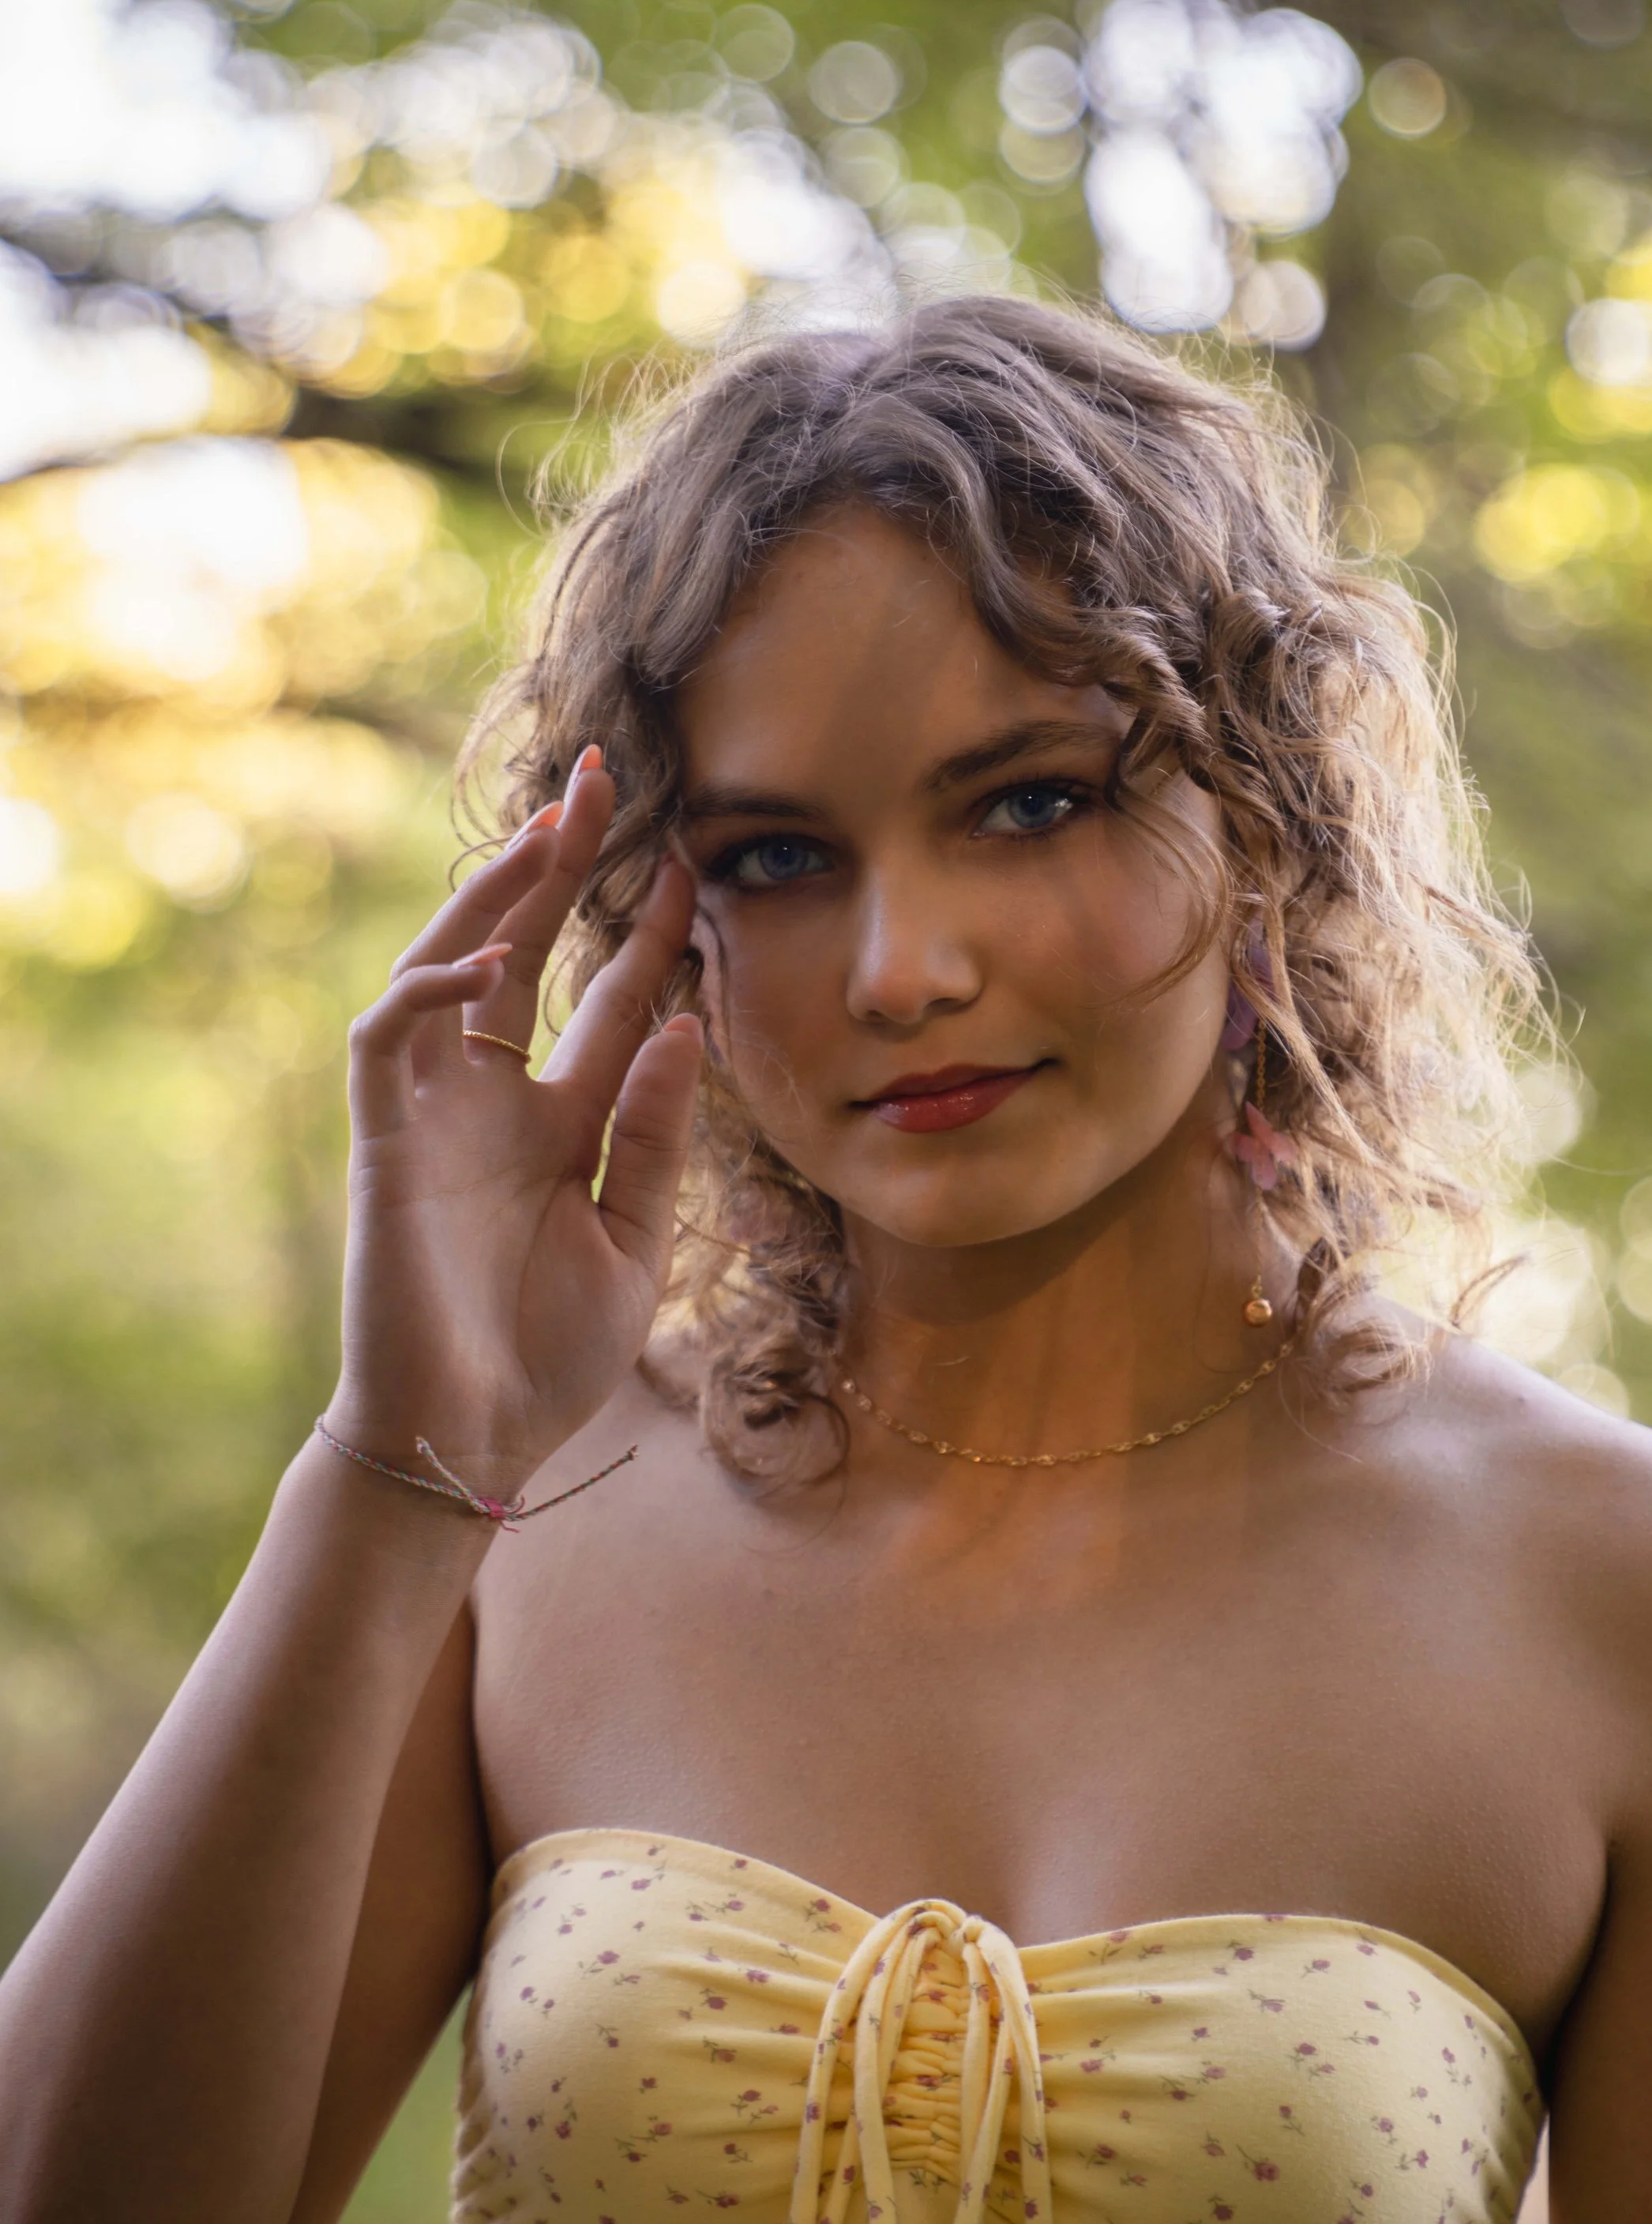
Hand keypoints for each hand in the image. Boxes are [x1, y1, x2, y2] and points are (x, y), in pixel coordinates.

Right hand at [322, 749, 702, 1493]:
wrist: (470, 1441)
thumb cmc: (548, 1357)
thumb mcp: (636, 1239)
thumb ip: (655, 1133)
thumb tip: (690, 1022)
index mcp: (559, 1124)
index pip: (610, 1002)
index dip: (649, 933)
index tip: (695, 867)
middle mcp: (493, 1102)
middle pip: (526, 953)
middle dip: (560, 867)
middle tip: (605, 782)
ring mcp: (434, 1114)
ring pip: (449, 967)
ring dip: (493, 897)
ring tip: (549, 831)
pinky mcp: (384, 1141)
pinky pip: (388, 1039)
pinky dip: (428, 988)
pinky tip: (490, 957)